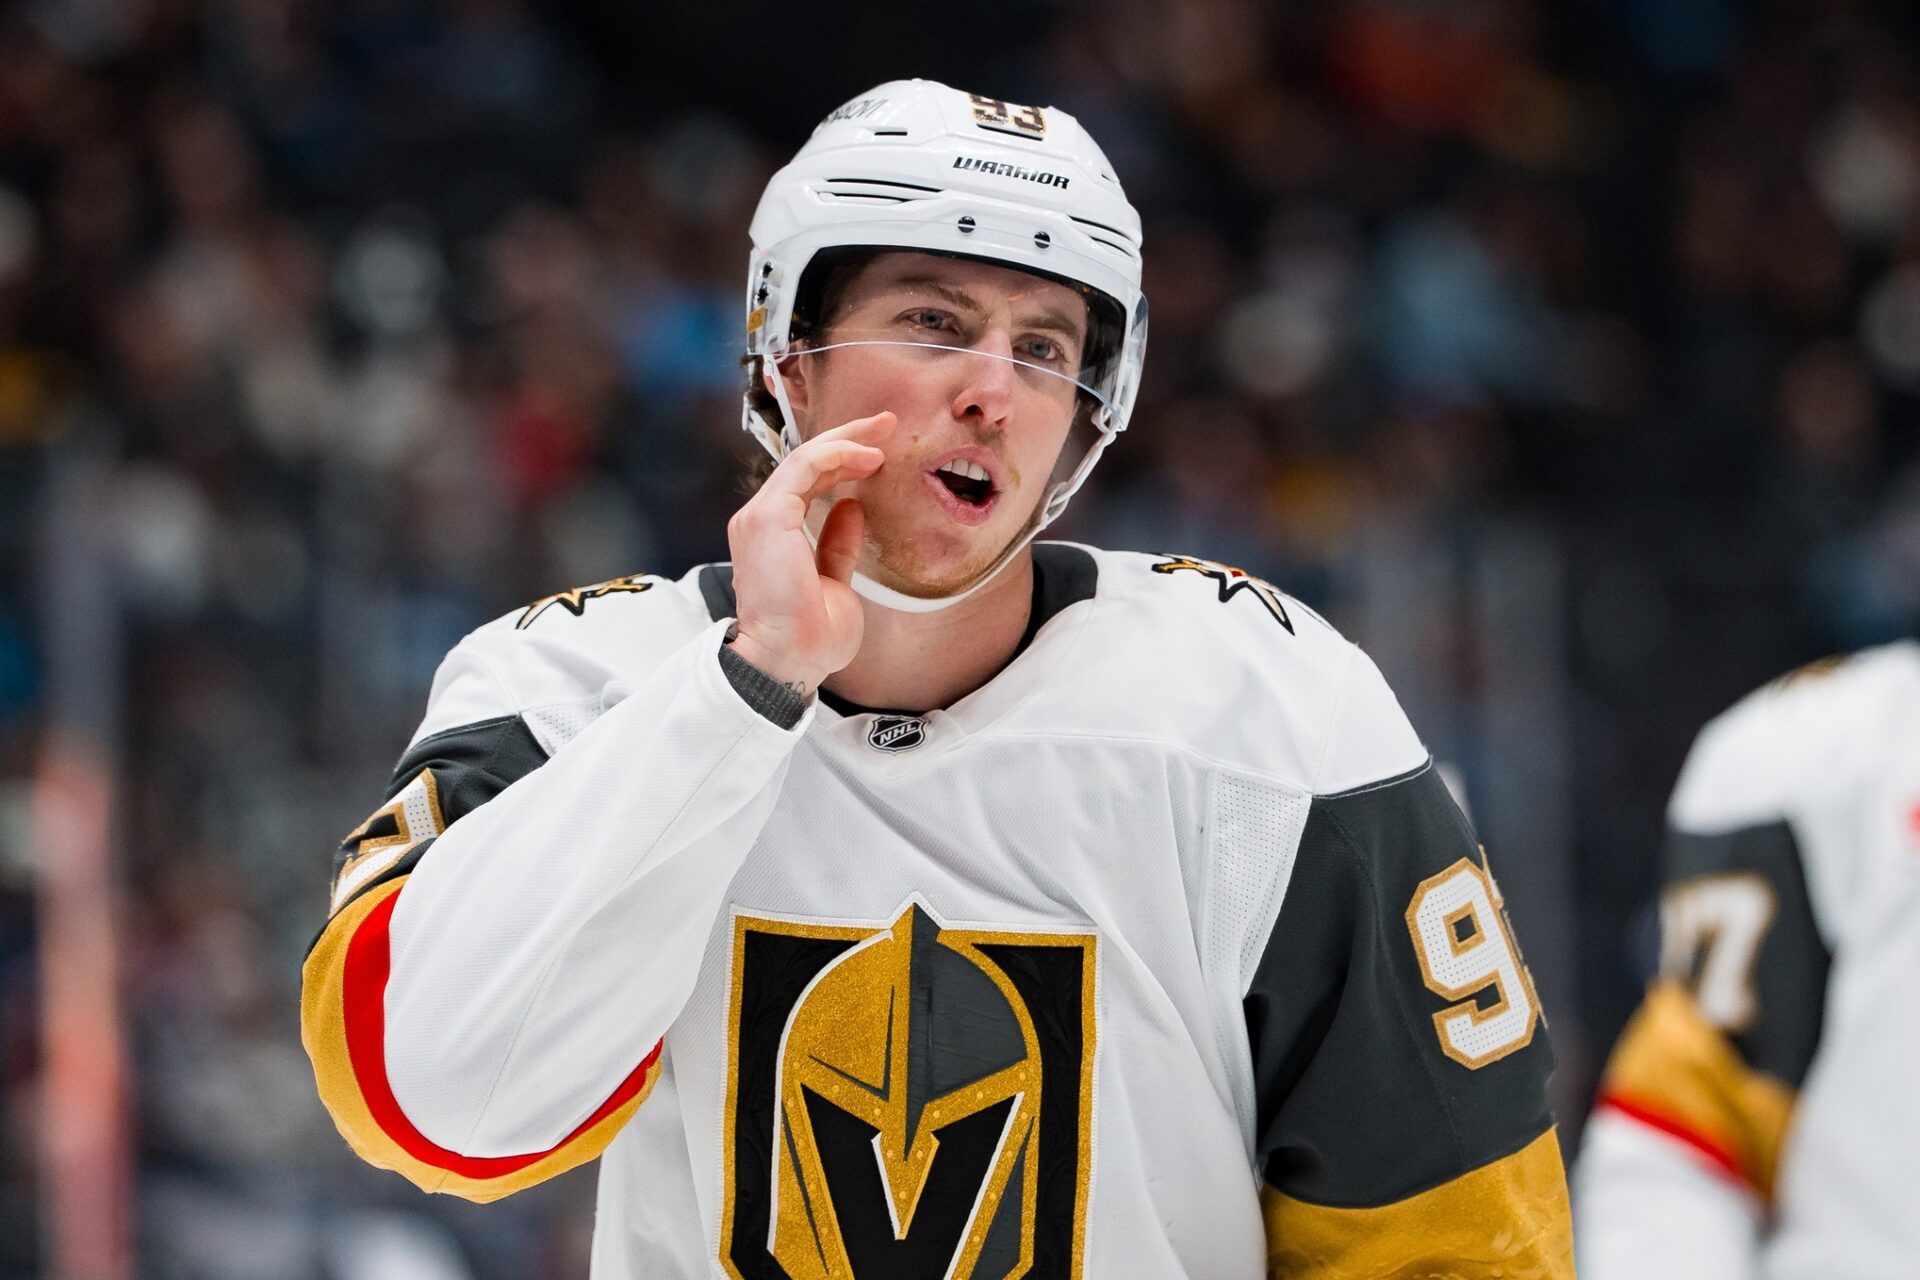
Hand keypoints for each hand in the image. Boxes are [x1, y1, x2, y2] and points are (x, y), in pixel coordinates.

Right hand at [725, 412, 895, 694]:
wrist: (790, 660)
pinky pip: (803, 469)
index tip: (878, 451)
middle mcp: (760, 521)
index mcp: (772, 536)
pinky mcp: (767, 518)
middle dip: (848, 437)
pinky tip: (866, 456)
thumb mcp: (834, 582)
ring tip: (883, 431)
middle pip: (805, 463)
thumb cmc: (810, 636)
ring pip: (804, 458)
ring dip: (846, 439)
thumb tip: (852, 510)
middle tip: (886, 423)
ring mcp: (759, 517)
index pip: (807, 483)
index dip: (843, 460)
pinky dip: (836, 455)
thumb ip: (837, 544)